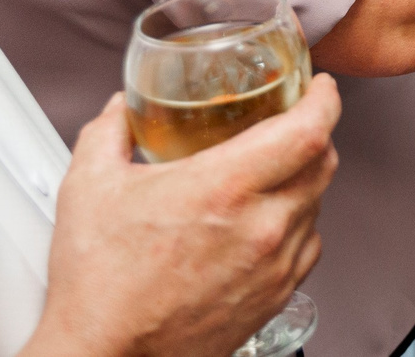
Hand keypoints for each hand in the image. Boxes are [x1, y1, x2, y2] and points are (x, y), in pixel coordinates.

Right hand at [24, 78, 340, 356]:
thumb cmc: (99, 285)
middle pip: (323, 163)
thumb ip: (108, 132)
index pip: (309, 130)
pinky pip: (307, 247)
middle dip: (315, 133)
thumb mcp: (89, 188)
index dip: (324, 99)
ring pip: (318, 205)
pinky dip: (297, 226)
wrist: (105, 356)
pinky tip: (265, 222)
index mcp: (224, 189)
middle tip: (294, 121)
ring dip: (304, 181)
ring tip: (273, 173)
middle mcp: (260, 228)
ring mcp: (273, 268)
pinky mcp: (275, 299)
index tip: (319, 86)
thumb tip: (119, 108)